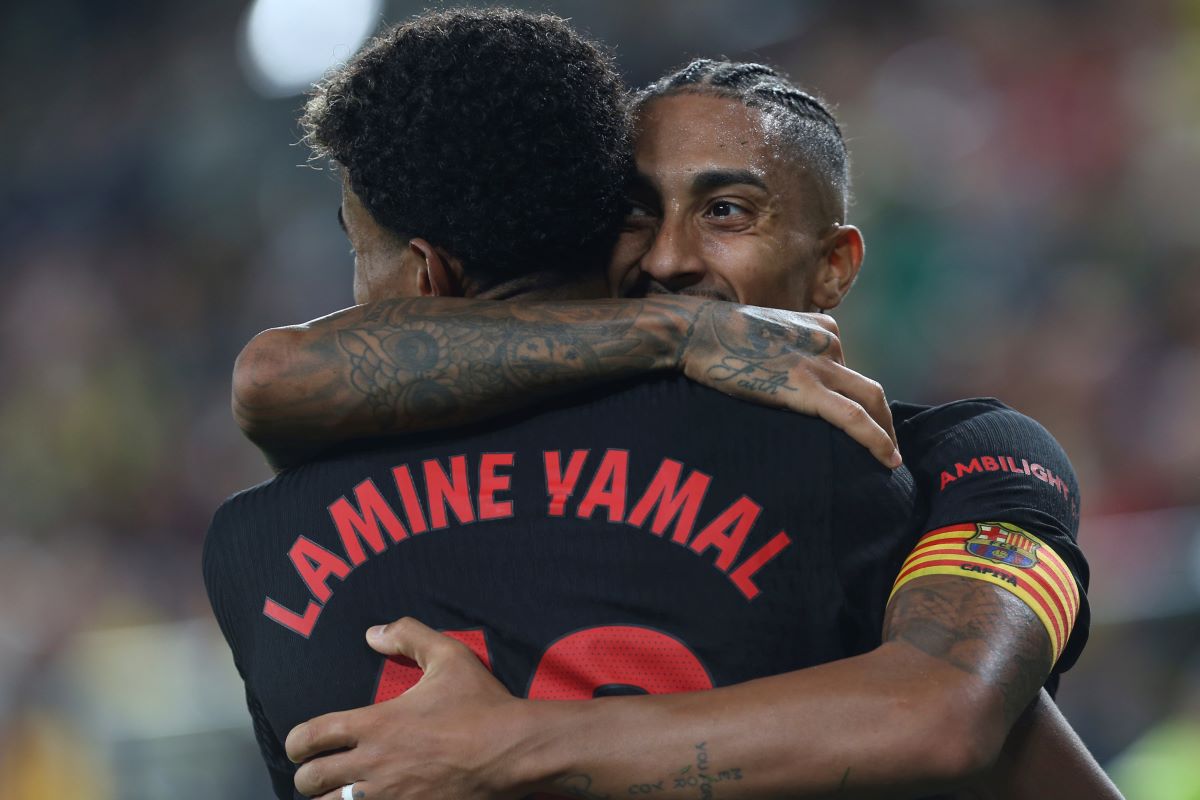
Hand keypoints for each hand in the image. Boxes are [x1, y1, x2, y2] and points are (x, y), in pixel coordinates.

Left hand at [286, 618, 530, 798]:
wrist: (512, 750)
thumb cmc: (481, 703)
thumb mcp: (448, 655)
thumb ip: (408, 634)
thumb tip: (372, 633)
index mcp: (376, 723)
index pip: (310, 737)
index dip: (296, 743)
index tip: (300, 746)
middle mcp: (374, 763)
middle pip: (311, 781)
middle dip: (307, 777)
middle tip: (317, 772)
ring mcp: (390, 796)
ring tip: (337, 795)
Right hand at [680, 303, 899, 466]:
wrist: (698, 332)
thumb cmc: (718, 336)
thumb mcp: (765, 333)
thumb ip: (785, 350)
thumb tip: (781, 378)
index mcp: (821, 327)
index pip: (847, 367)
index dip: (852, 398)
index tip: (853, 420)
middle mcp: (828, 342)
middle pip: (869, 387)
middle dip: (883, 419)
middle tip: (885, 446)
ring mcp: (820, 365)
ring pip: (872, 401)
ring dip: (885, 433)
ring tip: (888, 459)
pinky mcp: (807, 388)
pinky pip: (854, 418)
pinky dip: (876, 440)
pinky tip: (887, 460)